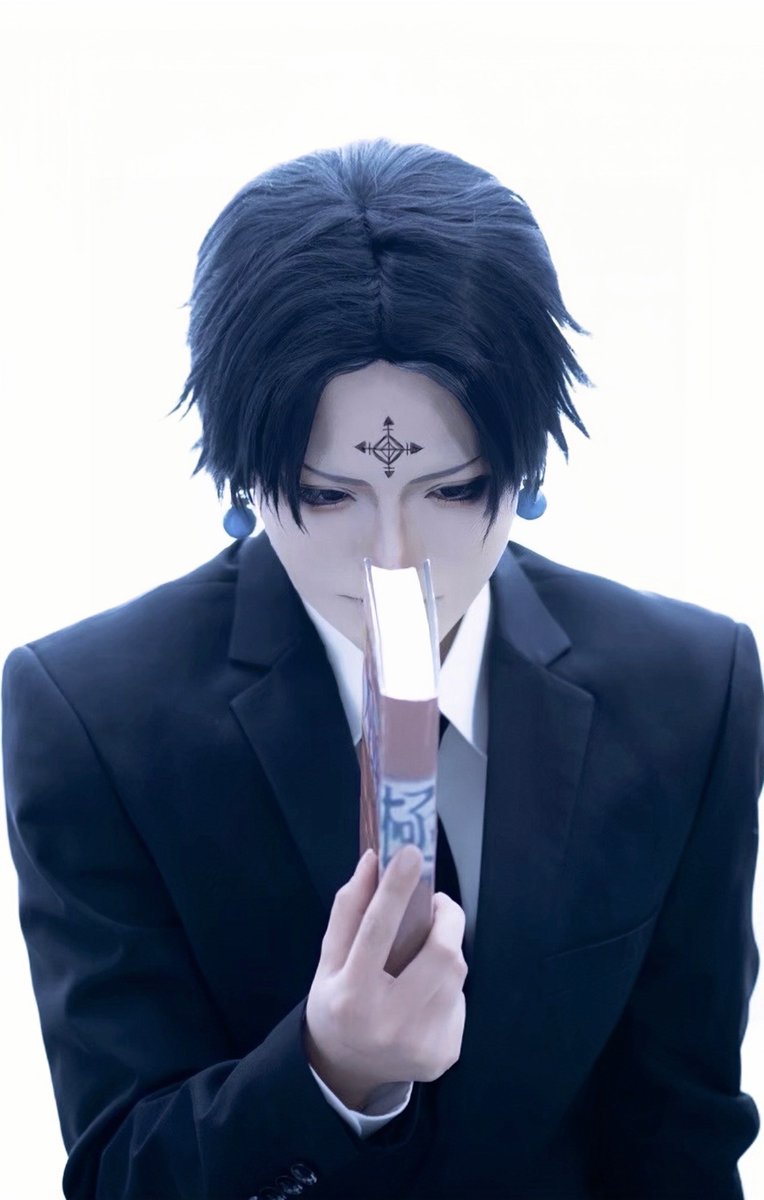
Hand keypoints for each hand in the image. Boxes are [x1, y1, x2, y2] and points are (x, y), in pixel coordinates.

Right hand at [304, 844, 467, 1110]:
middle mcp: (388, 1023)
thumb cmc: (337, 1002)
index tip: (410, 853)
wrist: (348, 1070)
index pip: (376, 931)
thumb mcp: (328, 961)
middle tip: (437, 903)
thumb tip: (373, 861)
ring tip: (424, 952)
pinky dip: (447, 984)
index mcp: (351, 995)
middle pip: (441, 955)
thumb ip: (348, 911)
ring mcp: (421, 1044)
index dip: (395, 889)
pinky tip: (425, 993)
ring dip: (446, 951)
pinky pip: (458, 999)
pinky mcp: (444, 1054)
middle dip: (448, 918)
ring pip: (456, 973)